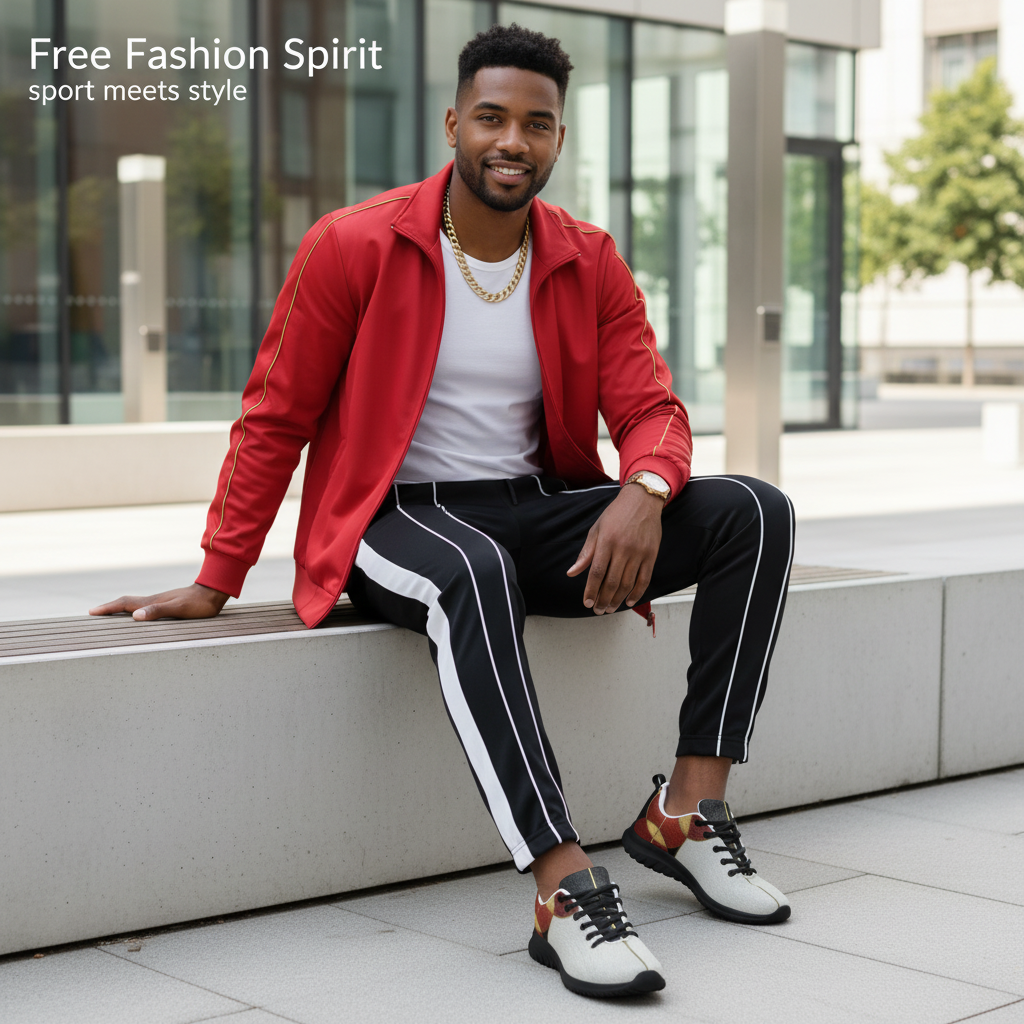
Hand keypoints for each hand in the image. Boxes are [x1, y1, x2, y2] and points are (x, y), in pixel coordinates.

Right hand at [89, 583, 229, 621]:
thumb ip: (158, 611)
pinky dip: (134, 610)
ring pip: (135, 605)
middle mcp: (154, 600)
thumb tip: (135, 616)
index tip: (91, 612)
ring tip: (109, 615)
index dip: (108, 608)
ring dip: (120, 609)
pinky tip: (137, 616)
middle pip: (126, 603)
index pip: (125, 604)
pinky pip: (144, 607)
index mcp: (153, 602)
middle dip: (109, 608)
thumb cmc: (198, 604)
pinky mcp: (167, 603)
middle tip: (94, 614)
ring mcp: (160, 601)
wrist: (213, 592)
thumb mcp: (179, 609)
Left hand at [566, 483, 663, 613]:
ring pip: (627, 583)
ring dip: (617, 599)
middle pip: (612, 582)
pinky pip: (644, 579)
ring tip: (610, 609)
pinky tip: (628, 601)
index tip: (587, 602)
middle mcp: (623, 548)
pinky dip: (637, 593)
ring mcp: (639, 552)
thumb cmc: (616, 514)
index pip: (596, 572)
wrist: (642, 500)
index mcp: (606, 541)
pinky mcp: (651, 555)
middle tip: (598, 610)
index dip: (591, 590)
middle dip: (603, 599)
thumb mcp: (596, 529)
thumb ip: (586, 553)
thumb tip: (572, 572)